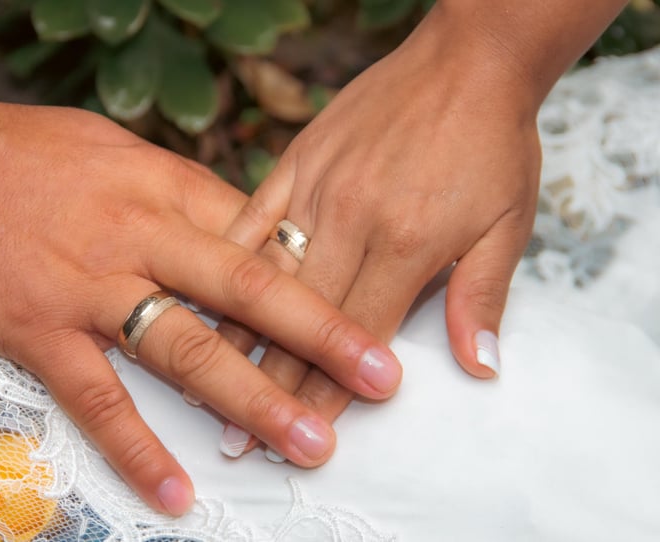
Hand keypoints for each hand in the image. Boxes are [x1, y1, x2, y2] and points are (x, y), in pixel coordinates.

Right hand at [0, 100, 401, 513]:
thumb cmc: (33, 156)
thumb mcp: (121, 154)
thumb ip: (188, 193)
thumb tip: (251, 229)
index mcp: (166, 189)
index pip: (260, 237)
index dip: (318, 277)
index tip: (368, 307)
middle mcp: (140, 238)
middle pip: (247, 290)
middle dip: (320, 335)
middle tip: (380, 376)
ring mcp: (92, 289)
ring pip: (188, 350)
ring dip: (255, 399)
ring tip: (311, 442)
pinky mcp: (40, 332)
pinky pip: (99, 399)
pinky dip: (139, 449)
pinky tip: (180, 491)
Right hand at [216, 5, 545, 451]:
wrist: (467, 60)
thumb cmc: (490, 142)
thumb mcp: (508, 223)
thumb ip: (482, 296)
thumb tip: (479, 364)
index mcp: (405, 243)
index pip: (357, 336)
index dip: (327, 394)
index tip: (302, 437)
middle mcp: (351, 220)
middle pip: (301, 319)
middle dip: (271, 385)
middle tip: (240, 438)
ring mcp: (317, 189)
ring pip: (266, 275)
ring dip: (237, 334)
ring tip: (207, 383)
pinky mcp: (296, 162)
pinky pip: (250, 216)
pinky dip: (226, 260)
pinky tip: (199, 292)